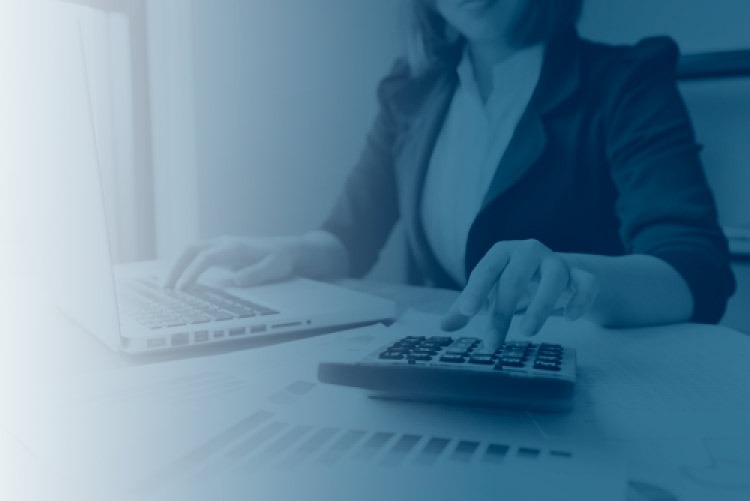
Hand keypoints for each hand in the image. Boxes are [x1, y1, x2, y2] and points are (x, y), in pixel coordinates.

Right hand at [161, 235, 302, 289]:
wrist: (287, 249)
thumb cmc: (281, 259)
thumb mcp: (273, 268)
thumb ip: (255, 274)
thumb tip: (235, 281)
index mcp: (235, 247)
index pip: (205, 257)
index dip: (192, 272)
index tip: (183, 288)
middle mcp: (224, 243)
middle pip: (191, 249)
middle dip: (176, 267)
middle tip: (166, 288)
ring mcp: (220, 246)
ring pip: (191, 251)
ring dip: (177, 266)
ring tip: (167, 287)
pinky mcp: (220, 252)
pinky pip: (197, 256)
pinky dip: (185, 266)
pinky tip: (179, 281)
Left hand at [441, 240, 598, 348]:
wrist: (550, 274)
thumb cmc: (510, 283)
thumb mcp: (487, 293)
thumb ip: (466, 307)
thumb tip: (444, 326)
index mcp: (502, 252)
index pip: (486, 270)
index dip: (476, 290)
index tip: (467, 313)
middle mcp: (529, 251)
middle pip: (516, 277)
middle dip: (503, 311)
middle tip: (493, 342)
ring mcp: (557, 261)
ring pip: (554, 276)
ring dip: (541, 305)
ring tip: (527, 332)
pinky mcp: (580, 274)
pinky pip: (586, 282)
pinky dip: (581, 298)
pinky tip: (570, 318)